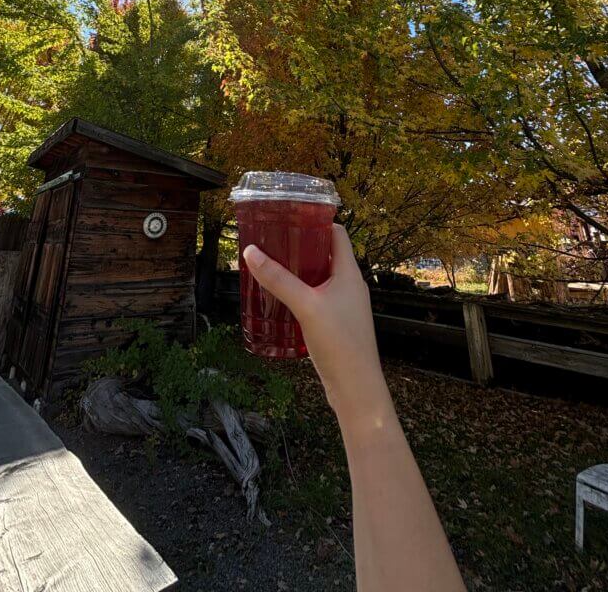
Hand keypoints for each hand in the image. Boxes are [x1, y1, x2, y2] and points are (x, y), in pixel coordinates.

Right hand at [242, 225, 389, 426]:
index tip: (291, 218)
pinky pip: (318, 298)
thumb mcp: (305, 306)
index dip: (317, 223)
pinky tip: (281, 300)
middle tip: (273, 243)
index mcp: (350, 273)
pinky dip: (301, 293)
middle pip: (326, 255)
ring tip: (272, 267)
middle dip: (301, 247)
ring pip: (320, 278)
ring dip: (299, 272)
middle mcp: (350, 285)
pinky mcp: (337, 323)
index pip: (338, 234)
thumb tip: (251, 252)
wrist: (356, 389)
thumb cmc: (339, 343)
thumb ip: (279, 279)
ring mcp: (345, 305)